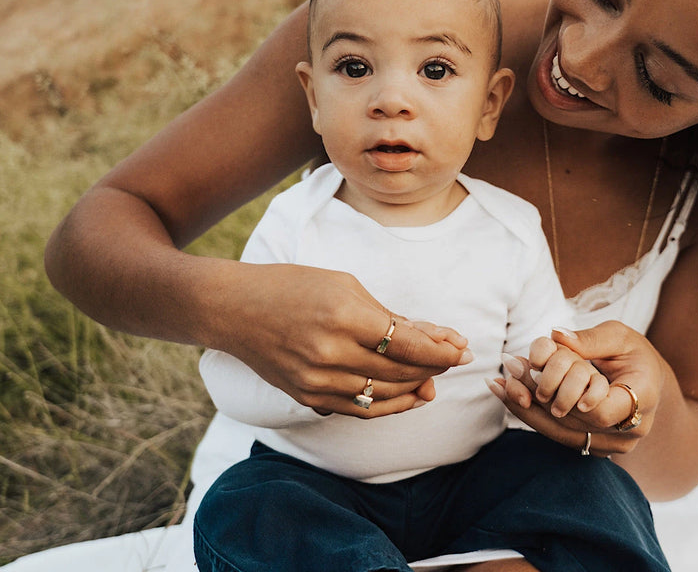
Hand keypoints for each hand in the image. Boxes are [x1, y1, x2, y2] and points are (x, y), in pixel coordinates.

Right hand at [219, 262, 471, 416]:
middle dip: (435, 367)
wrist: (234, 309)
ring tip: (434, 379)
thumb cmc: (293, 287)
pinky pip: (360, 410)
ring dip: (417, 389)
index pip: (408, 344)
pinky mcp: (308, 398)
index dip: (442, 350)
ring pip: (385, 396)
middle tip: (455, 358)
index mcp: (344, 317)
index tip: (463, 348)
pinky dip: (389, 404)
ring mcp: (318, 381)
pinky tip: (407, 394)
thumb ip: (390, 316)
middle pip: (401, 372)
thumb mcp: (347, 286)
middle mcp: (331, 354)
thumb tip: (436, 337)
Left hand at [489, 321, 663, 455]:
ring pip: (562, 433)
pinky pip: (559, 435)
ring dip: (526, 408)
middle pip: (574, 423)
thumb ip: (590, 339)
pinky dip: (532, 414)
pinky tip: (508, 394)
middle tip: (509, 365)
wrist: (647, 383)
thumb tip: (557, 336)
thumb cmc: (634, 354)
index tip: (540, 374)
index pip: (602, 411)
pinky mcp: (594, 448)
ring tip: (500, 382)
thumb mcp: (619, 337)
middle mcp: (630, 431)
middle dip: (536, 392)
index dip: (571, 398)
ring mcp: (612, 445)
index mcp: (643, 399)